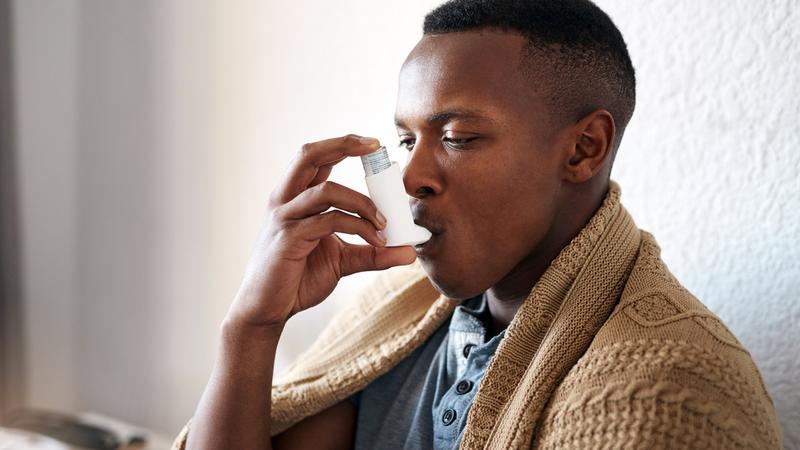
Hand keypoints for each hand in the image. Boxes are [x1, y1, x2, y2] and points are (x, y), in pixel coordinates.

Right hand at [225, 134, 416, 332]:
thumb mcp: (342, 261)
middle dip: (344, 144)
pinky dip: (358, 226)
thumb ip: (372, 252)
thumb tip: (409, 251)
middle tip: (376, 147)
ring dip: (363, 203)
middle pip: (309, 155)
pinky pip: (328, 220)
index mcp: (295, 198)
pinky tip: (376, 241)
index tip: (375, 144)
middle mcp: (285, 200)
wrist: (268, 310)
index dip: (343, 144)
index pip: (317, 158)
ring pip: (326, 189)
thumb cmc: (298, 280)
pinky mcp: (288, 238)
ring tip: (386, 224)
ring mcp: (284, 217)